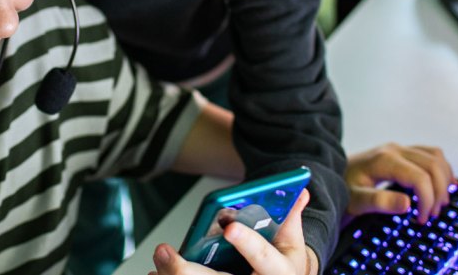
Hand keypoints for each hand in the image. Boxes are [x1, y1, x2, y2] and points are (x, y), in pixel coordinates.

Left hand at [147, 189, 315, 274]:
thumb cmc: (282, 266)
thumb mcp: (290, 243)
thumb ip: (291, 217)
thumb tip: (299, 190)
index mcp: (279, 273)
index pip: (263, 258)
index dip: (247, 243)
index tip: (229, 227)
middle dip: (187, 270)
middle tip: (164, 251)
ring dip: (174, 274)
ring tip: (159, 258)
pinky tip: (157, 271)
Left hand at [344, 143, 454, 224]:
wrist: (330, 174)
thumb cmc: (341, 188)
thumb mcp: (356, 200)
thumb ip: (379, 201)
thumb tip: (408, 204)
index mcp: (385, 160)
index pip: (420, 178)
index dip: (427, 200)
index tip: (421, 219)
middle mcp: (395, 150)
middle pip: (433, 166)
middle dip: (438, 193)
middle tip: (430, 215)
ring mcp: (399, 148)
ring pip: (436, 157)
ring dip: (443, 180)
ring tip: (437, 203)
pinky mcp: (402, 151)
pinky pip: (431, 154)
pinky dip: (441, 169)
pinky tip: (442, 185)